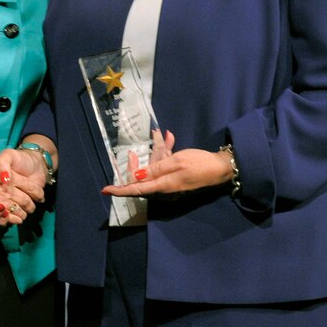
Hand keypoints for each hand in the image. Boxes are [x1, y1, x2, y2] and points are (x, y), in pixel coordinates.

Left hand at [101, 130, 230, 197]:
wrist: (221, 168)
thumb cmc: (199, 164)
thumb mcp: (176, 162)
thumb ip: (155, 169)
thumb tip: (135, 177)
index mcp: (163, 186)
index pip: (136, 189)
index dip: (120, 190)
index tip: (106, 189)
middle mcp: (164, 188)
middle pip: (143, 177)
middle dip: (139, 162)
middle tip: (135, 151)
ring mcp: (170, 183)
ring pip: (154, 168)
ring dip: (157, 152)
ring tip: (164, 136)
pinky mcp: (176, 177)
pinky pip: (164, 166)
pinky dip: (165, 154)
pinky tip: (169, 138)